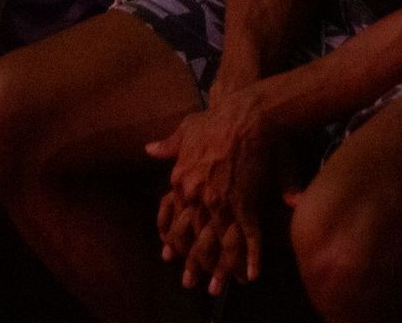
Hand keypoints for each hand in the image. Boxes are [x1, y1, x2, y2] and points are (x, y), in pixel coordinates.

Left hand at [145, 89, 276, 294]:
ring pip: (217, 243)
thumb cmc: (216, 118)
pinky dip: (250, 256)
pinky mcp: (244, 201)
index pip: (174, 219)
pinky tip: (251, 274)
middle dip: (193, 263)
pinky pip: (246, 235)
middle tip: (191, 283)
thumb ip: (169, 145)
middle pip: (193, 237)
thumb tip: (150, 149)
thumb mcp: (187, 129)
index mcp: (180, 181)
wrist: (244, 114)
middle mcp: (196, 196)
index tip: (172, 256)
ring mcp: (220, 202)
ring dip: (219, 269)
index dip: (174, 239)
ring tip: (218, 288)